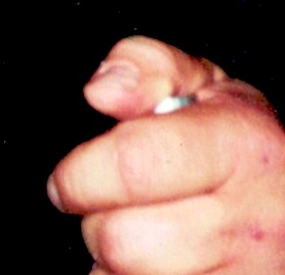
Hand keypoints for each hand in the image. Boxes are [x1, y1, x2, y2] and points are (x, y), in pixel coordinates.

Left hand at [47, 36, 284, 273]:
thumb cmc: (242, 143)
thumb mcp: (204, 85)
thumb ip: (146, 68)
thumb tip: (101, 91)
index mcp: (240, 147)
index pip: (132, 166)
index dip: (79, 175)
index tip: (71, 177)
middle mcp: (250, 219)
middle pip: (122, 241)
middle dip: (95, 222)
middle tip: (111, 206)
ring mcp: (249, 274)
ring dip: (115, 261)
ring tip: (141, 231)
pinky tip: (157, 262)